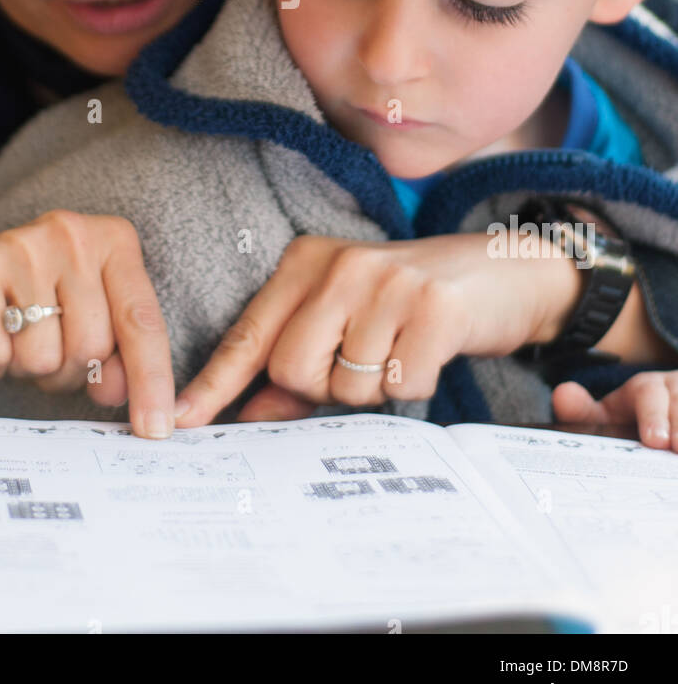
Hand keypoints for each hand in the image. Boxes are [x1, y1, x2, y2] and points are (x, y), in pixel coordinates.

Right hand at [0, 209, 174, 438]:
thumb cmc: (32, 306)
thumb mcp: (87, 322)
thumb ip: (117, 355)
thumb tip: (116, 392)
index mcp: (114, 241)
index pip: (142, 321)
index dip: (151, 382)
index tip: (156, 430)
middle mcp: (72, 232)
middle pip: (92, 346)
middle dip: (69, 371)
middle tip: (47, 350)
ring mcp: (21, 245)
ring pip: (42, 357)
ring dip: (26, 368)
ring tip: (14, 338)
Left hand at [174, 231, 577, 426]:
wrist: (504, 272)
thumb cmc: (411, 304)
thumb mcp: (347, 318)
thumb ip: (296, 364)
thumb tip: (248, 414)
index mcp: (306, 261)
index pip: (249, 333)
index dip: (214, 384)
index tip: (180, 423)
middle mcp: (341, 265)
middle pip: (292, 369)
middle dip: (323, 387)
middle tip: (362, 361)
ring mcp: (387, 283)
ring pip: (348, 386)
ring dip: (375, 388)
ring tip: (401, 347)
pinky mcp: (433, 308)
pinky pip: (401, 388)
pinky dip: (415, 385)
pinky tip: (431, 350)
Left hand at [553, 373, 677, 451]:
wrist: (670, 414)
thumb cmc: (640, 418)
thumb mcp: (613, 415)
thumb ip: (586, 411)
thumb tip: (561, 395)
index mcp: (648, 389)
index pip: (649, 395)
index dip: (653, 416)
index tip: (655, 441)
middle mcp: (676, 390)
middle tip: (676, 449)